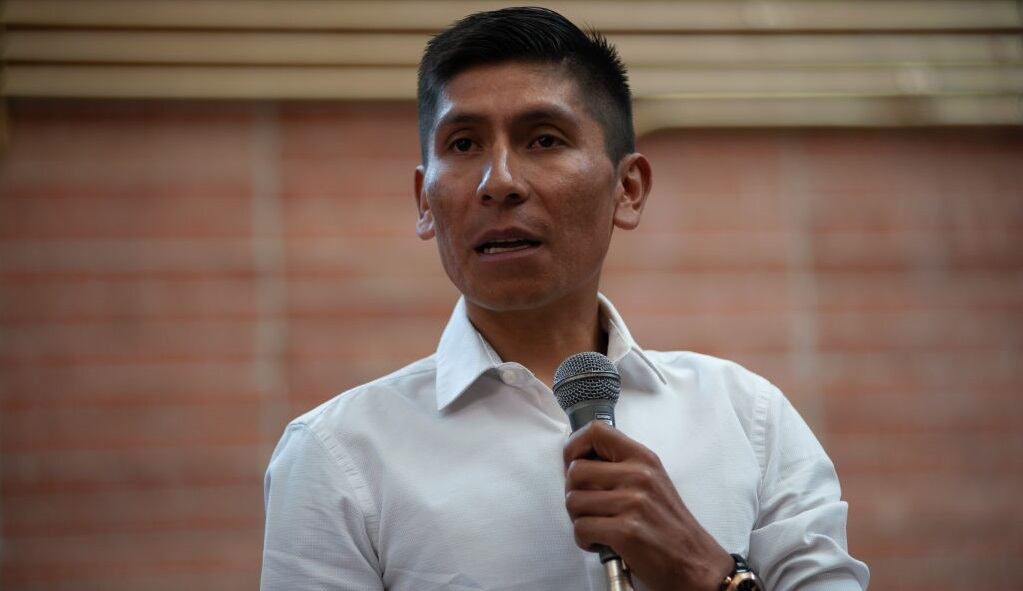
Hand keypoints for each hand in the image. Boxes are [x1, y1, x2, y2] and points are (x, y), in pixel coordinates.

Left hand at [563, 421, 733, 590]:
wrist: (696, 562)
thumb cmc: (669, 525)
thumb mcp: (651, 481)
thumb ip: (620, 466)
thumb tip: (577, 461)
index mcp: (643, 459)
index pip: (596, 432)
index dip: (574, 448)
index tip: (572, 464)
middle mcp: (639, 476)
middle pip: (575, 471)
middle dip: (573, 493)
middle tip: (587, 508)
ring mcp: (633, 503)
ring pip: (573, 501)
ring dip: (578, 519)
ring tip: (598, 526)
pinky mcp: (626, 531)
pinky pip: (581, 528)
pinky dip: (584, 540)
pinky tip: (600, 542)